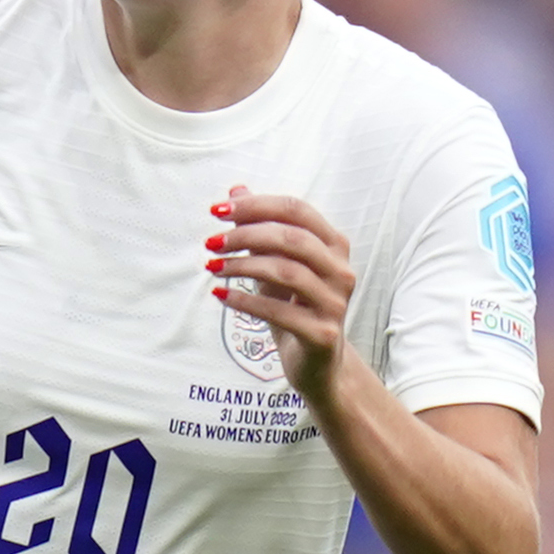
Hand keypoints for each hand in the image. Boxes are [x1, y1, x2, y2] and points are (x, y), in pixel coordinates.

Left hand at [210, 190, 355, 394]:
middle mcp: (341, 271)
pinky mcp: (322, 333)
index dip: (256, 206)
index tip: (217, 210)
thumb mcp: (275, 264)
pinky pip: (279, 311)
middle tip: (211, 241)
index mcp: (334, 246)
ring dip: (242, 266)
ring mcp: (335, 303)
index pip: (297, 210)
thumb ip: (260, 229)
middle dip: (245, 235)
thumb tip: (235, 190)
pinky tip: (220, 295)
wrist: (316, 362)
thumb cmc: (293, 306)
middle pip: (291, 238)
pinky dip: (245, 301)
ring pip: (286, 272)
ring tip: (212, 267)